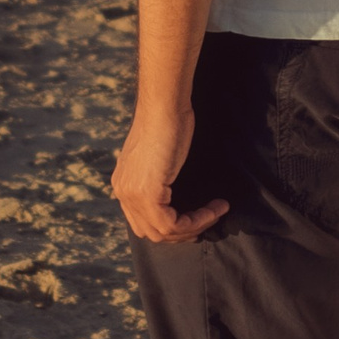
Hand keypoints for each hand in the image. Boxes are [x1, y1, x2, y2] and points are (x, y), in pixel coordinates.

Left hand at [112, 104, 227, 243]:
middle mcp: (122, 192)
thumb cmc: (168, 122)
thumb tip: (175, 199)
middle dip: (183, 232)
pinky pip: (173, 224)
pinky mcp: (148, 193)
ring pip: (163, 232)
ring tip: (216, 212)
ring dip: (195, 227)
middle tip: (208, 220)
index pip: (144, 222)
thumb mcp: (158, 156)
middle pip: (151, 232)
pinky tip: (215, 208)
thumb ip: (158, 178)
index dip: (173, 227)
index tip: (199, 217)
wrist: (165, 105)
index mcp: (123, 184)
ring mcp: (132, 194)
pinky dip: (198, 220)